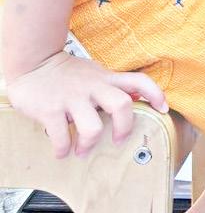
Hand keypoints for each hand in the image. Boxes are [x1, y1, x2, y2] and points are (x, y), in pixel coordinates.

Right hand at [4, 50, 168, 157]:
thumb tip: (137, 96)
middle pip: (121, 106)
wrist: (32, 61)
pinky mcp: (50, 109)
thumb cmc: (66, 72)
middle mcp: (92, 87)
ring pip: (93, 127)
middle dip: (124, 128)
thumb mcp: (95, 73)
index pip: (139, 81)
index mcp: (106, 79)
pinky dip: (62, 148)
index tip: (163, 109)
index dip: (155, 94)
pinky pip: (61, 135)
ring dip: (89, 144)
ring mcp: (72, 98)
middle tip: (119, 140)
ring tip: (82, 151)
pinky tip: (61, 151)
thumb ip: (113, 85)